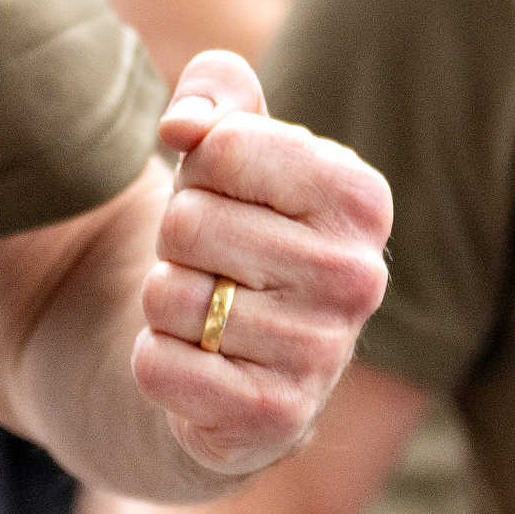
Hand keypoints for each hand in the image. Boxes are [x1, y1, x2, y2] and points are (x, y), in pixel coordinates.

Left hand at [132, 50, 391, 477]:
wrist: (233, 360)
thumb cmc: (234, 229)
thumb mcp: (231, 147)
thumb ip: (214, 93)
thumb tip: (185, 125)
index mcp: (358, 197)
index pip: (226, 148)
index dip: (197, 169)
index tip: (222, 194)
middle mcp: (357, 277)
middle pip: (188, 223)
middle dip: (175, 240)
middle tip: (210, 264)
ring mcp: (322, 354)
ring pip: (167, 297)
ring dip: (165, 303)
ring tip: (206, 313)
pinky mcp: (274, 420)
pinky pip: (159, 368)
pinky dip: (156, 362)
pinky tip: (198, 364)